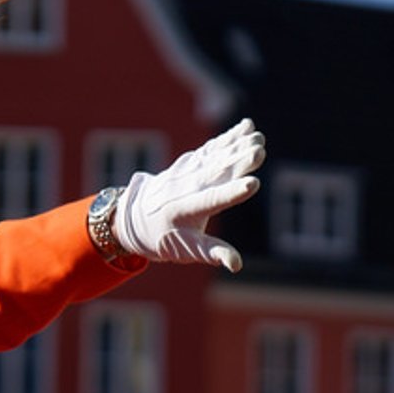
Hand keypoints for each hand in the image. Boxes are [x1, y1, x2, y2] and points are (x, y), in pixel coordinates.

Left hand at [114, 119, 265, 271]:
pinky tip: (247, 126)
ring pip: (214, 156)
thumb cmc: (164, 238)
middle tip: (259, 150)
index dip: (231, 194)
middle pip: (215, 173)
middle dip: (237, 162)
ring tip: (257, 136)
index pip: (211, 201)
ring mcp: (186, 172)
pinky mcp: (190, 163)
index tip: (252, 185)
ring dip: (236, 145)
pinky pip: (211, 148)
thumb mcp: (185, 251)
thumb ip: (211, 254)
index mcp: (184, 211)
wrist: (134, 218)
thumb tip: (237, 265)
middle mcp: (185, 188)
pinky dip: (228, 138)